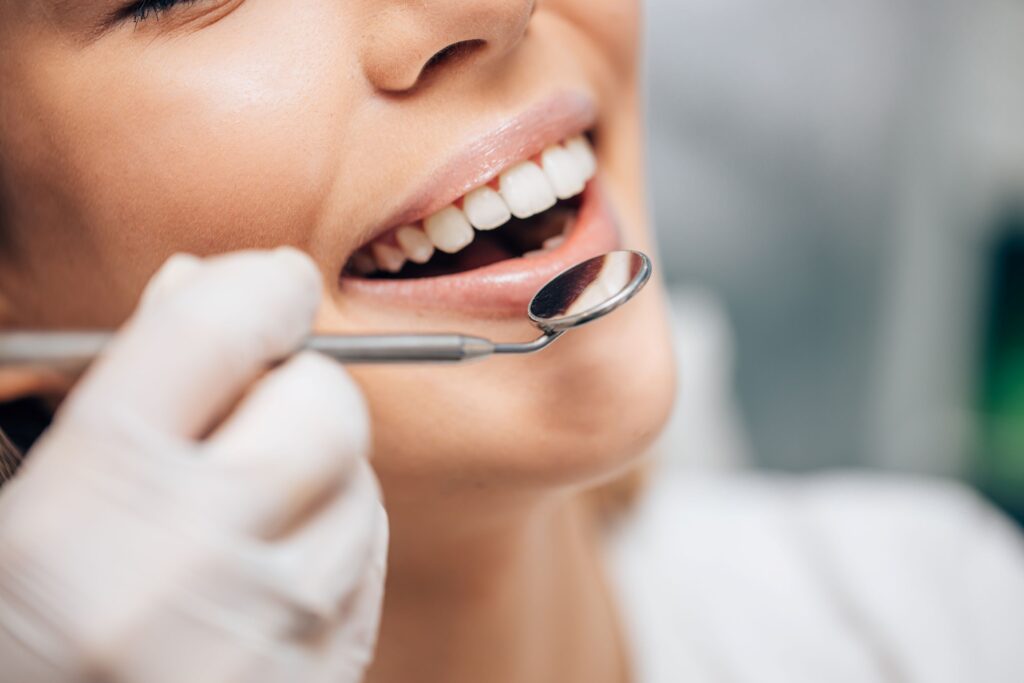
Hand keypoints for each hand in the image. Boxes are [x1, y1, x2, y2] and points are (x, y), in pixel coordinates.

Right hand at [0, 249, 387, 682]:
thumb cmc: (23, 635)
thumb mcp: (22, 508)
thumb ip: (114, 387)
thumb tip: (200, 286)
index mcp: (87, 510)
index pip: (216, 329)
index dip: (253, 285)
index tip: (263, 284)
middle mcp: (194, 566)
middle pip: (325, 399)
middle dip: (291, 387)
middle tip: (241, 415)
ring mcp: (275, 630)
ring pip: (360, 477)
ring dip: (313, 470)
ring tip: (236, 514)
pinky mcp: (325, 674)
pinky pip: (367, 554)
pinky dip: (332, 537)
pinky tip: (265, 568)